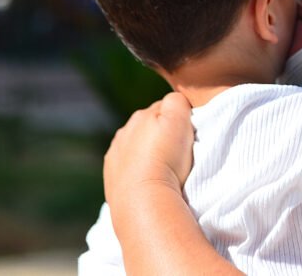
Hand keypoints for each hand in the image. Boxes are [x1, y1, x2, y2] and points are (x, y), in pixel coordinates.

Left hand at [103, 92, 194, 207]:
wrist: (143, 200)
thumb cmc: (166, 159)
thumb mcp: (178, 119)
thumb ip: (176, 101)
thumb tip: (174, 102)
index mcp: (142, 115)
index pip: (167, 108)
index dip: (181, 119)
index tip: (190, 136)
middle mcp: (125, 131)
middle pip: (150, 127)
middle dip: (163, 135)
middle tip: (179, 153)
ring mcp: (115, 155)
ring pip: (137, 146)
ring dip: (149, 153)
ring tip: (165, 170)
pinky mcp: (111, 178)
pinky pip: (128, 167)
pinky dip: (137, 170)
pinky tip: (149, 180)